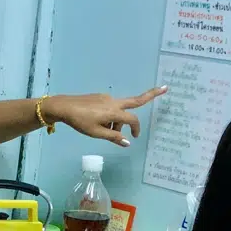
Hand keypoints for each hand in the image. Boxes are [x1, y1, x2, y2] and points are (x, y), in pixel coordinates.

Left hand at [46, 87, 167, 147]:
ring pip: (119, 110)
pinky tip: (97, 122)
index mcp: (114, 112)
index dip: (136, 129)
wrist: (64, 106)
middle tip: (165, 88)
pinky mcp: (100, 97)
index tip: (135, 137)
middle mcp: (114, 102)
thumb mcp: (96, 133)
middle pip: (136, 100)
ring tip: (104, 131)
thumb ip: (113, 137)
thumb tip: (128, 142)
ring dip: (117, 120)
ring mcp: (107, 98)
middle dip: (151, 94)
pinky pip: (110, 107)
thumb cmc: (80, 122)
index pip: (132, 120)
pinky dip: (110, 116)